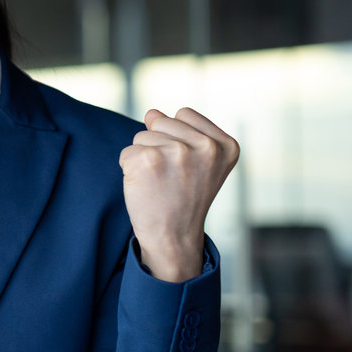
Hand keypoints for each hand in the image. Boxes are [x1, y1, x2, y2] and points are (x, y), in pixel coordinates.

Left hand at [119, 107, 238, 281]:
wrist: (173, 237)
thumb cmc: (185, 199)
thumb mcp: (201, 164)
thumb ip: (182, 132)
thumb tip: (151, 113)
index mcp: (225, 145)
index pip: (183, 114)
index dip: (176, 137)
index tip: (186, 166)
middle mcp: (206, 146)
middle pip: (161, 121)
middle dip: (158, 145)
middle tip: (170, 177)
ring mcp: (177, 152)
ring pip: (141, 136)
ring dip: (143, 158)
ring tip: (160, 183)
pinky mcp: (148, 160)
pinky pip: (126, 152)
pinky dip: (129, 169)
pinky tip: (145, 188)